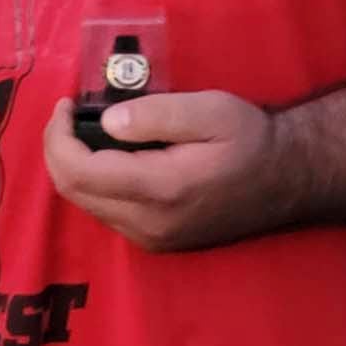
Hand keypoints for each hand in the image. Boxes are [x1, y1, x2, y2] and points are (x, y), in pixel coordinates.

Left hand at [42, 88, 287, 252]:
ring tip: (86, 131)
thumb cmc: (251, 139)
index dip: (58, 136)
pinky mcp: (156, 241)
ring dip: (75, 166)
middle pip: (72, 191)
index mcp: (160, 189)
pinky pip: (106, 212)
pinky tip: (111, 156)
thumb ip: (155, 115)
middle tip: (69, 115)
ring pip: (86, 205)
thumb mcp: (210, 111)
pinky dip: (95, 182)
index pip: (78, 171)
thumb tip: (106, 122)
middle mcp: (148, 223)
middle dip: (59, 149)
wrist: (287, 180)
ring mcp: (151, 238)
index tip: (66, 104)